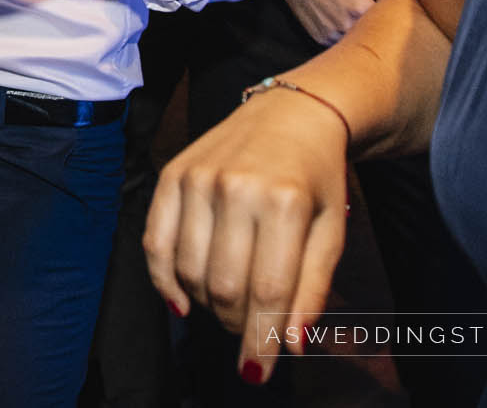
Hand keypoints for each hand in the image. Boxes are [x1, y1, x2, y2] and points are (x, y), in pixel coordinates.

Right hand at [144, 89, 349, 385]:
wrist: (290, 114)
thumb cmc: (316, 178)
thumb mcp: (331, 231)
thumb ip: (312, 288)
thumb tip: (291, 344)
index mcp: (284, 202)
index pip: (267, 291)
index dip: (260, 340)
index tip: (257, 372)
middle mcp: (237, 188)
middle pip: (224, 286)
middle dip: (235, 323)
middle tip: (247, 330)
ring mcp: (199, 179)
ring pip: (189, 270)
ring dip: (205, 304)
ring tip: (226, 306)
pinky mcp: (172, 174)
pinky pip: (154, 241)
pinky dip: (163, 280)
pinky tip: (181, 300)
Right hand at [269, 0, 390, 44]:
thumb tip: (403, 5)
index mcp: (359, 9)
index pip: (388, 22)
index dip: (392, 17)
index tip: (393, 12)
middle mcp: (346, 26)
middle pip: (373, 35)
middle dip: (378, 28)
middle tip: (375, 15)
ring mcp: (331, 35)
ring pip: (357, 42)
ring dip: (361, 34)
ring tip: (354, 16)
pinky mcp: (320, 39)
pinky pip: (341, 43)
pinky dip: (345, 36)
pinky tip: (340, 20)